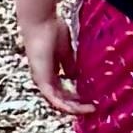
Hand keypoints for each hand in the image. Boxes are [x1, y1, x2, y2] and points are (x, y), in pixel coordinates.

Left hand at [22, 0, 85, 130]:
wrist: (41, 22)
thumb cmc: (51, 30)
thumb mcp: (65, 51)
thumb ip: (69, 64)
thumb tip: (74, 77)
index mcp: (49, 71)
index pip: (62, 90)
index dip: (75, 97)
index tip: (89, 98)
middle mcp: (44, 78)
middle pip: (61, 99)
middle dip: (77, 105)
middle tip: (92, 108)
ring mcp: (42, 80)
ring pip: (58, 102)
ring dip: (74, 108)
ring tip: (90, 110)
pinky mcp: (42, 81)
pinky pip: (54, 99)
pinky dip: (67, 106)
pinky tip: (79, 108)